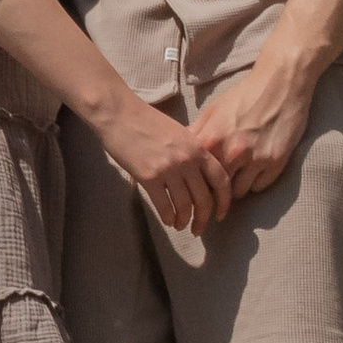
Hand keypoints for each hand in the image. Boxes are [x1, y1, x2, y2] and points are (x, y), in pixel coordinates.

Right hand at [96, 94, 235, 235]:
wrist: (119, 113)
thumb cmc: (146, 120)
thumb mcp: (178, 132)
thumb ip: (192, 152)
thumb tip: (200, 175)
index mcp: (197, 147)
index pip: (221, 180)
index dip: (224, 202)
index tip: (220, 214)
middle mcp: (187, 160)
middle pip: (204, 198)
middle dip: (203, 219)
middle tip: (198, 229)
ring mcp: (168, 169)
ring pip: (185, 205)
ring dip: (184, 220)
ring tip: (180, 225)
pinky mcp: (149, 177)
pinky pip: (164, 206)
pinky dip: (168, 217)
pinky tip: (167, 220)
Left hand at [190, 66, 310, 201]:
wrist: (281, 84)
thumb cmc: (244, 96)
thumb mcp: (213, 110)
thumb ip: (196, 133)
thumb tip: (179, 152)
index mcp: (211, 138)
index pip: (196, 176)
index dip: (197, 182)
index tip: (198, 185)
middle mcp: (232, 152)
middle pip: (216, 188)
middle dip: (215, 188)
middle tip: (217, 186)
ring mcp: (255, 159)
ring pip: (238, 192)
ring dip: (236, 186)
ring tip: (237, 174)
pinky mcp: (276, 163)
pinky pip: (259, 187)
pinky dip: (255, 182)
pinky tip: (255, 169)